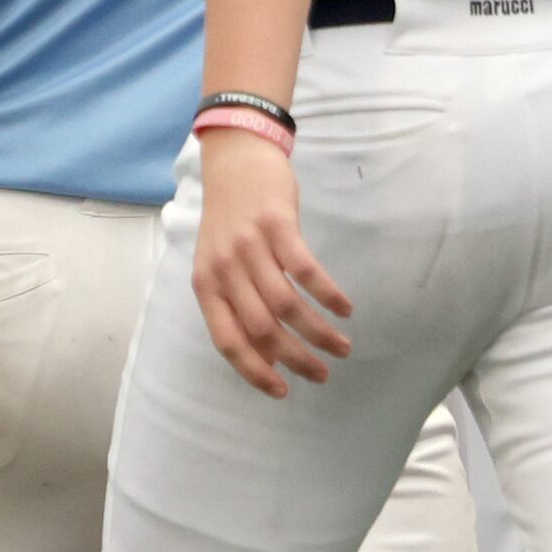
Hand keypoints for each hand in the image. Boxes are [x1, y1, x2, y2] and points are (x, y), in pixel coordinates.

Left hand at [192, 129, 351, 398]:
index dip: (255, 371)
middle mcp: (224, 268)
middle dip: (297, 360)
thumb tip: (266, 354)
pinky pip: (306, 271)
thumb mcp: (219, 263)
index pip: (227, 340)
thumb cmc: (229, 219)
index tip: (284, 391)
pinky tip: (345, 309)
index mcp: (206, 284)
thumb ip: (236, 304)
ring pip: (287, 306)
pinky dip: (329, 296)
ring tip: (342, 347)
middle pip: (263, 329)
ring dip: (319, 334)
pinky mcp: (276, 226)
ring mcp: (249, 246)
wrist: (234, 159)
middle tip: (324, 374)